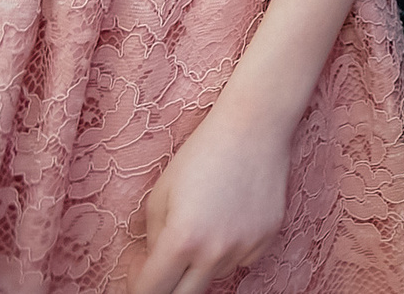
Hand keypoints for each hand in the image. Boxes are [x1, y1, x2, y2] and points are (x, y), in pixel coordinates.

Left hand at [126, 103, 289, 293]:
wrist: (254, 127)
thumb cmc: (201, 154)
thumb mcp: (160, 195)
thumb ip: (152, 239)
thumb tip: (153, 267)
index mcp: (182, 240)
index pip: (152, 292)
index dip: (138, 288)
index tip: (137, 278)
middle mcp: (215, 252)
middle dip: (169, 286)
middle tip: (163, 267)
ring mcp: (246, 247)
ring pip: (214, 276)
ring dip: (201, 264)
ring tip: (204, 222)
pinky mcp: (267, 238)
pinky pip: (240, 260)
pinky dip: (229, 250)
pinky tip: (229, 218)